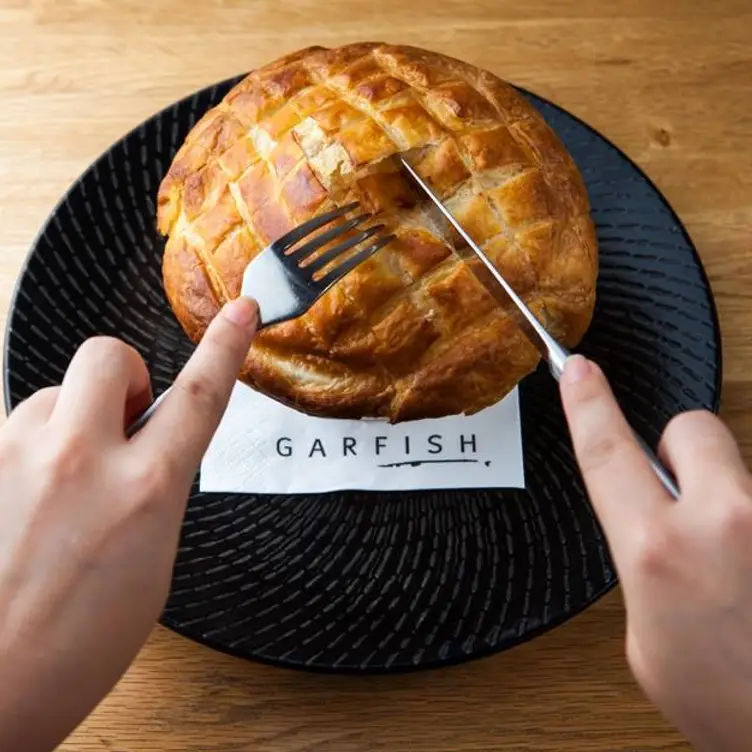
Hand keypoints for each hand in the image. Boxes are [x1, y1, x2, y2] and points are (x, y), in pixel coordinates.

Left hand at [0, 297, 257, 751]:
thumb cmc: (72, 645)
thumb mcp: (152, 562)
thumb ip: (156, 488)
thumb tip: (151, 448)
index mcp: (143, 493)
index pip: (200, 395)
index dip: (227, 346)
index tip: (241, 314)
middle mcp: (77, 462)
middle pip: (108, 356)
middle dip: (124, 374)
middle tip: (123, 415)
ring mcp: (14, 457)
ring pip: (51, 396)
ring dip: (67, 425)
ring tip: (59, 487)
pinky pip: (13, 430)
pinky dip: (28, 453)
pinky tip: (23, 501)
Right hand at [560, 355, 751, 751]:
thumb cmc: (730, 703)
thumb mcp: (645, 640)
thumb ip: (643, 562)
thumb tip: (652, 526)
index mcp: (659, 552)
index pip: (607, 451)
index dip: (586, 403)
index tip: (578, 370)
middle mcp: (725, 523)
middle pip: (689, 426)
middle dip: (677, 450)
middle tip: (682, 498)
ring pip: (735, 464)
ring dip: (725, 495)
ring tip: (732, 556)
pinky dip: (750, 524)